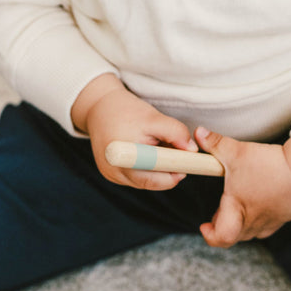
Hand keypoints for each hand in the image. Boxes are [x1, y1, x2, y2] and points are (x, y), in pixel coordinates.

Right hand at [72, 74, 194, 190]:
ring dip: (156, 169)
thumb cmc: (126, 111)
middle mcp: (114, 171)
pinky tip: (146, 152)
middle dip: (166, 171)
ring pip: (144, 181)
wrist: (98, 108)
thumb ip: (175, 132)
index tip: (187, 165)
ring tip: (157, 147)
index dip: (174, 174)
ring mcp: (111, 175)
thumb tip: (192, 150)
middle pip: (151, 182)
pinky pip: (136, 177)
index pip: (155, 178)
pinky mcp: (111, 175)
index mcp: (123, 157)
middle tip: (175, 154)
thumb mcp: (154, 117)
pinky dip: (146, 168)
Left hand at [195, 127, 290, 247]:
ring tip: (236, 206)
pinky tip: (257, 206)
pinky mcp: (284, 217)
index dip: (209, 235)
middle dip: (221, 225)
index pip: (221, 237)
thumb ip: (216, 143)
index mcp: (238, 208)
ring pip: (249, 233)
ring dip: (238, 225)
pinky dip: (256, 221)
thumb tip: (199, 133)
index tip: (204, 225)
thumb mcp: (237, 151)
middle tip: (217, 211)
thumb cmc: (270, 164)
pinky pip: (266, 228)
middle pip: (232, 236)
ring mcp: (271, 221)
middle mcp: (253, 220)